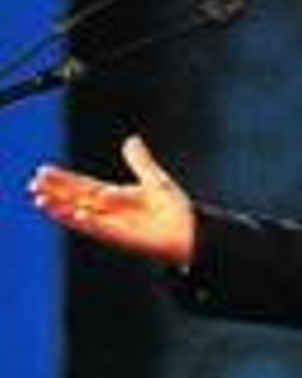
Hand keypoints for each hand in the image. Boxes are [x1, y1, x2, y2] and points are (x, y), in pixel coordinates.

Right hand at [28, 135, 196, 266]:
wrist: (192, 230)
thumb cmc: (175, 209)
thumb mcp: (155, 180)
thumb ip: (140, 162)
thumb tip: (131, 140)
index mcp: (115, 197)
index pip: (83, 185)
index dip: (64, 179)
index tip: (43, 171)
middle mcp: (110, 211)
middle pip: (77, 199)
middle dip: (56, 192)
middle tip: (33, 184)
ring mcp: (114, 225)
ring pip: (81, 215)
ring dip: (61, 209)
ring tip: (41, 200)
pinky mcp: (123, 237)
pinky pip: (102, 229)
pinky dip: (89, 221)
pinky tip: (75, 213)